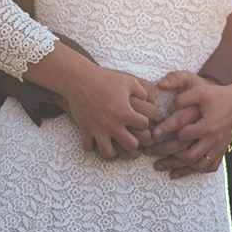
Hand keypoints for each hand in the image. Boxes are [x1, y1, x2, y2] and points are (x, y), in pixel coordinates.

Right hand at [24, 42, 160, 159]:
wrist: (79, 79)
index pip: (144, 126)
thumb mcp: (129, 81)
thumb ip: (144, 92)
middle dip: (135, 142)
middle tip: (133, 135)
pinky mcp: (85, 130)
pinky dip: (93, 147)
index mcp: (125, 112)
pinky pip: (89, 148)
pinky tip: (98, 140)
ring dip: (115, 150)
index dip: (146, 122)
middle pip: (132, 145)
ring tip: (116, 142)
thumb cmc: (105, 78)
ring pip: (109, 153)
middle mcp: (113, 124)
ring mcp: (98, 129)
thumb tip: (152, 102)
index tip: (142, 118)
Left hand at [147, 72, 220, 177]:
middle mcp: (213, 139)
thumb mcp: (200, 92)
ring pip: (198, 164)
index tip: (153, 133)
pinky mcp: (221, 150)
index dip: (167, 133)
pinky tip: (180, 171)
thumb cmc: (218, 95)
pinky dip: (195, 170)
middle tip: (148, 152)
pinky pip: (209, 166)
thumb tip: (166, 107)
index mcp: (208, 126)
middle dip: (166, 155)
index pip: (183, 134)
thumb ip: (182, 98)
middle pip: (188, 155)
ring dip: (178, 167)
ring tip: (159, 165)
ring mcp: (218, 147)